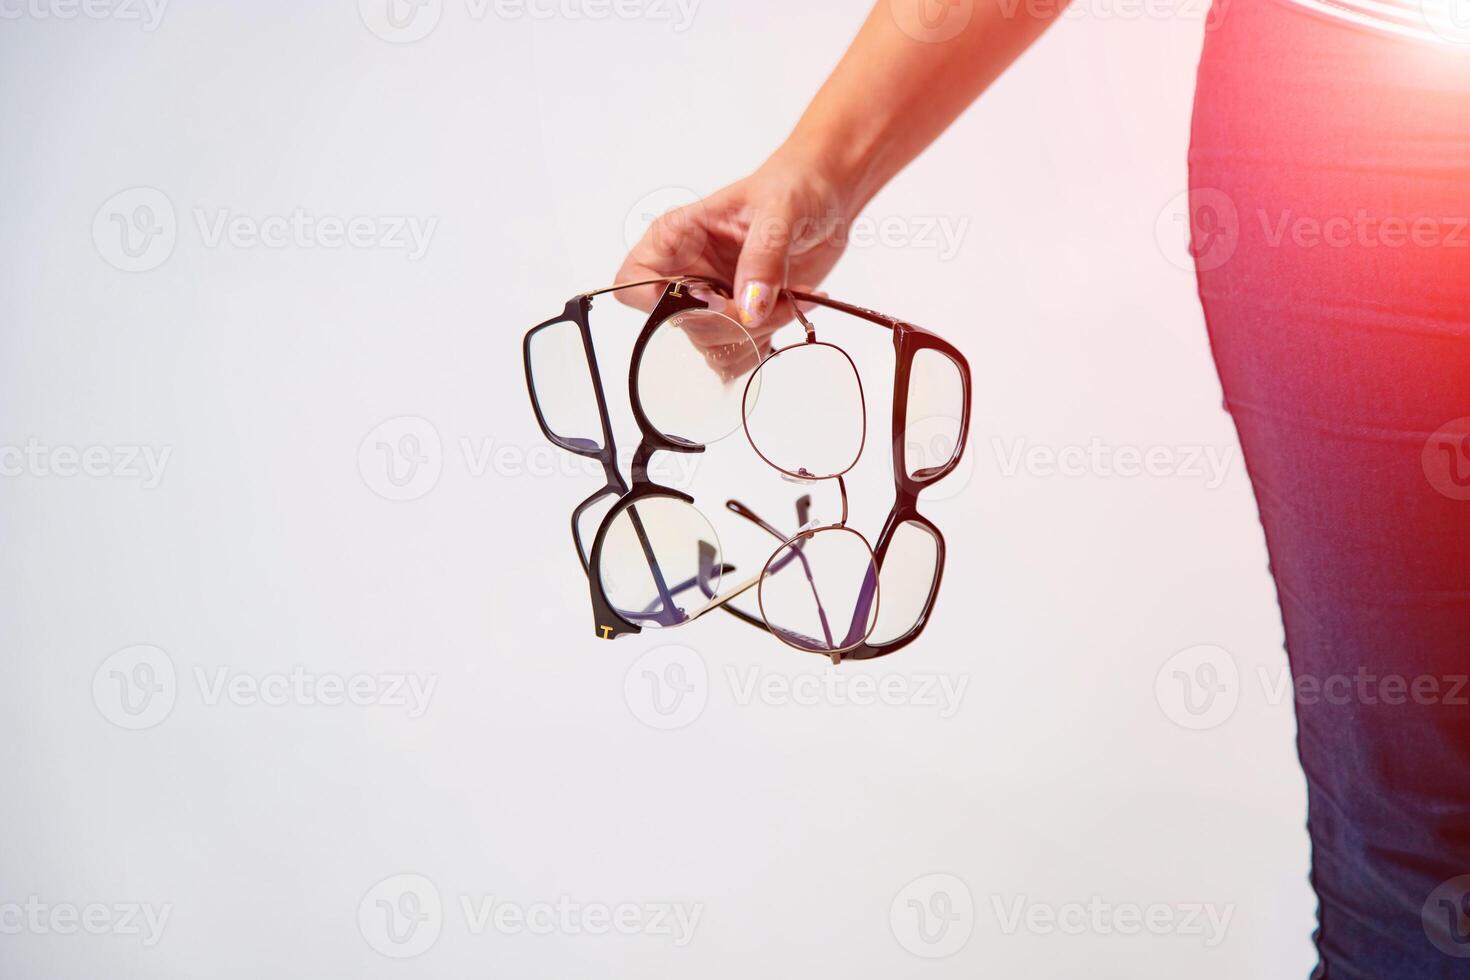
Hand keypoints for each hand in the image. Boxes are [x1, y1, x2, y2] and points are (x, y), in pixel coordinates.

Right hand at [614, 149, 853, 371]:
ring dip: (755, 335)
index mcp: (675, 238)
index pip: (632, 283)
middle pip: (679, 327)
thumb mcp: (780, 209)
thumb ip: (763, 255)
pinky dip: (768, 342)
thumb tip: (750, 307)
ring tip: (787, 298)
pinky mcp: (740, 320)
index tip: (710, 297)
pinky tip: (791, 308)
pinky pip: (738, 355)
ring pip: (712, 347)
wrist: (826, 197)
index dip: (659, 302)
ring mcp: (712, 302)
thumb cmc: (794, 186)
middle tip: (769, 297)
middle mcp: (685, 274)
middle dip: (730, 322)